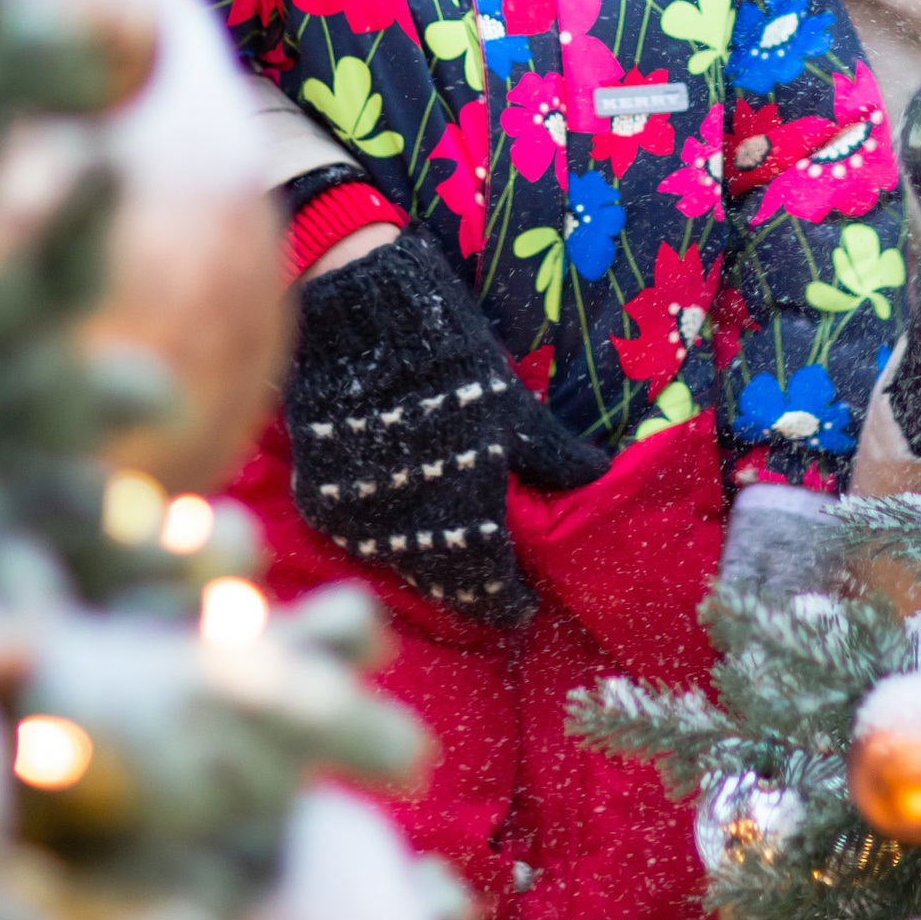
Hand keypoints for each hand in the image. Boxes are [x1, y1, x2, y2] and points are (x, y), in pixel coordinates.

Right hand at [287, 226, 606, 623]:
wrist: (353, 313)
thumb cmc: (447, 354)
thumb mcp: (511, 403)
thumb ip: (552, 454)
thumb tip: (598, 477)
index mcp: (465, 509)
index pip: (491, 583)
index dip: (509, 599)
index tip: (523, 606)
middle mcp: (410, 528)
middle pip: (445, 583)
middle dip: (471, 589)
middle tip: (490, 588)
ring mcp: (360, 516)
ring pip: (401, 565)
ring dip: (429, 567)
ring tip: (453, 559)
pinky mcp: (322, 497)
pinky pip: (363, 537)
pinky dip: (389, 538)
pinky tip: (407, 526)